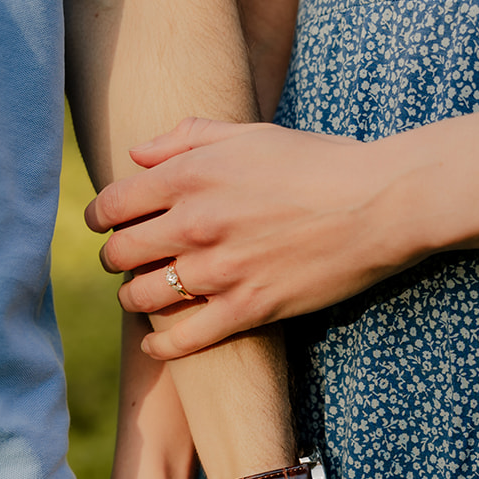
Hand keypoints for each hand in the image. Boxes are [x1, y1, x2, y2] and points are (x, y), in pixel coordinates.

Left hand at [85, 118, 412, 358]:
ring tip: (141, 294)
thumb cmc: (317, 162)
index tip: (103, 223)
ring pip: (144, 295)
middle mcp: (195, 222)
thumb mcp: (250, 133)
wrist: (378, 203)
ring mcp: (219, 269)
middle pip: (120, 252)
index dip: (100, 217)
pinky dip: (161, 345)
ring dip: (134, 297)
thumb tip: (136, 154)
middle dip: (114, 257)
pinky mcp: (247, 308)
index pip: (114, 202)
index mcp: (191, 174)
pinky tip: (155, 343)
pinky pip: (183, 338)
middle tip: (123, 259)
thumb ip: (188, 138)